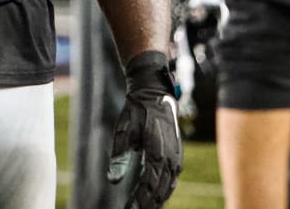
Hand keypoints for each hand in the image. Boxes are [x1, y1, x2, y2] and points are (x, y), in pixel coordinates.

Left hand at [108, 51, 181, 207]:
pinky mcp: (176, 154)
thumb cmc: (137, 110)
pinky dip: (164, 190)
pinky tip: (155, 195)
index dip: (141, 200)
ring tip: (144, 207)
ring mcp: (176, 157)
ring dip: (158, 199)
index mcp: (158, 153)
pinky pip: (172, 178)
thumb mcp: (124, 131)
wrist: (155, 93)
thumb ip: (119, 156)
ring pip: (168, 186)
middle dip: (149, 204)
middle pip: (161, 190)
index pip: (150, 185)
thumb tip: (112, 180)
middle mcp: (171, 158)